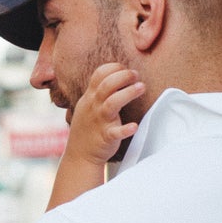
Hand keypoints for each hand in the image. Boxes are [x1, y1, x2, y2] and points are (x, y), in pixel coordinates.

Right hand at [55, 62, 140, 194]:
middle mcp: (94, 106)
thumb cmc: (88, 127)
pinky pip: (115, 133)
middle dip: (124, 76)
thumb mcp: (88, 105)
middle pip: (107, 84)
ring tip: (141, 87)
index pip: (100, 74)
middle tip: (136, 75)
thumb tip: (116, 75)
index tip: (127, 69)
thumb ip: (99, 90)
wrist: (79, 155)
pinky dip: (125, 129)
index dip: (115, 68)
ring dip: (128, 93)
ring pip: (112, 103)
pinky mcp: (106, 137)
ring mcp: (100, 121)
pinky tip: (134, 126)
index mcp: (90, 97)